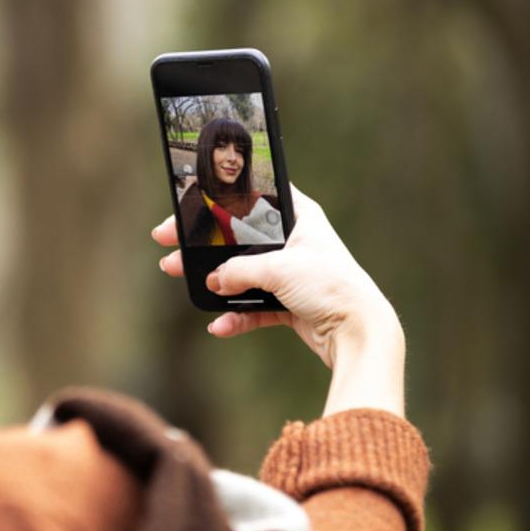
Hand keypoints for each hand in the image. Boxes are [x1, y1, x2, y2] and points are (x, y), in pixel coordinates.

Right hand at [153, 184, 405, 416]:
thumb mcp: (279, 269)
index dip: (218, 200)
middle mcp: (295, 241)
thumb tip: (212, 279)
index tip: (187, 206)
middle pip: (238, 237)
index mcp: (299, 216)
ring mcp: (292, 274)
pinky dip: (235, 316)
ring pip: (242, 273)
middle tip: (169, 244)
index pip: (252, 197)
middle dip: (203, 244)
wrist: (360, 332)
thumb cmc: (332, 287)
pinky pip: (254, 307)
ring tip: (179, 276)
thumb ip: (238, 271)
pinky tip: (219, 325)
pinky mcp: (290, 304)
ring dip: (213, 279)